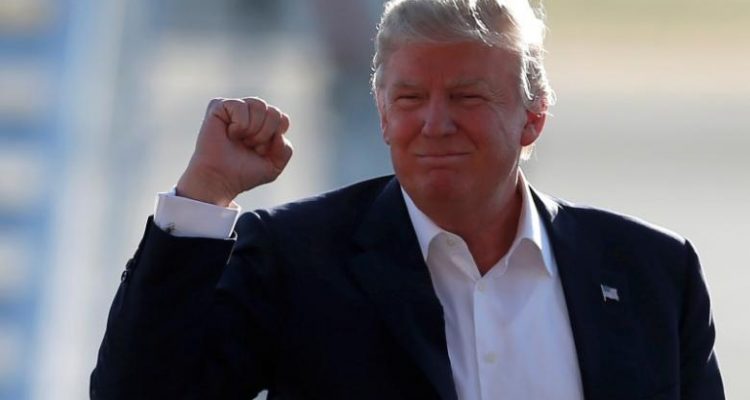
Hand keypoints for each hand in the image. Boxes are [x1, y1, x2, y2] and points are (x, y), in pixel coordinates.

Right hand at [176, 97, 292, 205]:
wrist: (219, 179)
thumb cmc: (243, 173)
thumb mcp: (274, 166)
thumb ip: (286, 150)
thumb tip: (279, 133)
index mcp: (265, 124)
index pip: (283, 119)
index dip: (274, 138)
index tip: (261, 151)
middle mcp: (251, 113)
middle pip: (274, 112)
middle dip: (264, 134)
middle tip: (249, 146)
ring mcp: (235, 108)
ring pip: (259, 105)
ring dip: (252, 129)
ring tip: (239, 139)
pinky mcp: (218, 106)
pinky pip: (240, 105)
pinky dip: (239, 124)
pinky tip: (229, 133)